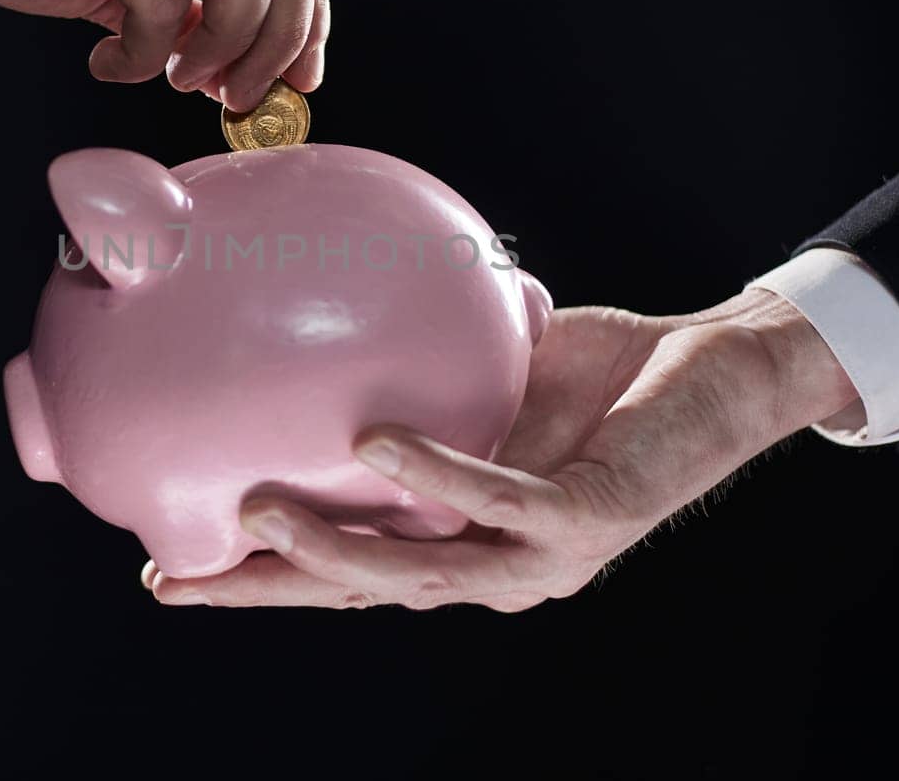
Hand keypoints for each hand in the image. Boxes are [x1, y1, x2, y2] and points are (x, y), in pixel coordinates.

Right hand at [145, 290, 857, 610]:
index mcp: (461, 537)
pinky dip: (438, 472)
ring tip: (258, 512)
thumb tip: (329, 305)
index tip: (177, 571)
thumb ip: (417, 368)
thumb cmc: (602, 377)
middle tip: (182, 575)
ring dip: (337, 548)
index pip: (349, 571)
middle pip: (365, 592)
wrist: (722, 373)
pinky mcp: (590, 518)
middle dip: (272, 590)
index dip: (263, 581)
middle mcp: (494, 563)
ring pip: (424, 570)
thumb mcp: (487, 373)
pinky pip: (502, 498)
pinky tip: (376, 443)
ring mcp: (542, 552)